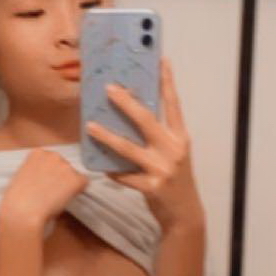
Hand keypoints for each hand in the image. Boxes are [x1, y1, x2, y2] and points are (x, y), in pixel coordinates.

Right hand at [0, 148, 90, 229]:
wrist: (23, 210)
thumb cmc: (18, 198)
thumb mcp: (24, 175)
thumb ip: (37, 170)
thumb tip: (49, 177)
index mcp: (38, 153)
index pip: (51, 160)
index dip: (49, 173)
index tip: (43, 182)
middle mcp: (53, 155)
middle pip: (63, 165)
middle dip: (60, 177)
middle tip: (50, 191)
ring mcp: (66, 166)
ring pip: (73, 175)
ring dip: (68, 185)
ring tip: (55, 197)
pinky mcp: (76, 179)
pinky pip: (83, 184)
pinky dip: (77, 192)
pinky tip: (64, 199)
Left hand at [85, 57, 203, 230]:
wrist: (185, 214)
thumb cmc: (176, 180)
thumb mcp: (175, 154)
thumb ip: (160, 135)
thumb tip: (133, 113)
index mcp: (180, 138)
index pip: (173, 105)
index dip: (167, 82)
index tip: (161, 60)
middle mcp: (173, 150)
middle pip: (147, 120)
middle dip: (126, 103)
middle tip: (109, 88)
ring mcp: (162, 169)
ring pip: (129, 148)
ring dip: (107, 136)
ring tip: (90, 126)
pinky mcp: (152, 188)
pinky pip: (125, 176)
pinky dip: (112, 171)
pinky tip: (100, 166)